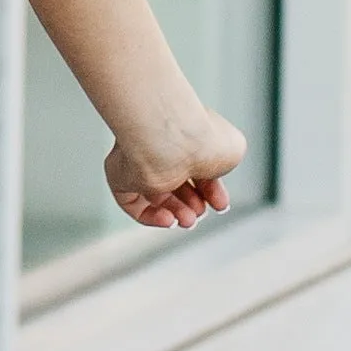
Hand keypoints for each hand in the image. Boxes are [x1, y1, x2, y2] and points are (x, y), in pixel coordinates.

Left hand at [105, 102, 247, 232]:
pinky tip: (169, 219)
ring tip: (189, 219)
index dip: (211, 188)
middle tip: (202, 211)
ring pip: (154, 194)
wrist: (170, 135)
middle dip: (193, 203)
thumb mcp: (230, 149)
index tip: (221, 203)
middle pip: (176, 181)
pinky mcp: (119, 173)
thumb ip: (226, 160)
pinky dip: (150, 216)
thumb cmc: (201, 137)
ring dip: (176, 212)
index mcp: (184, 131)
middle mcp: (159, 142)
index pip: (196, 164)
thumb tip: (218, 170)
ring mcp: (138, 157)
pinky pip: (131, 201)